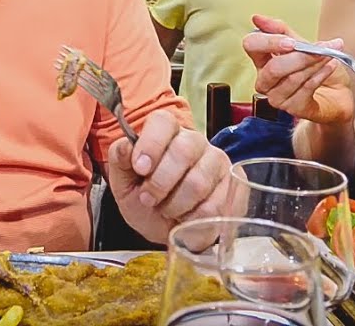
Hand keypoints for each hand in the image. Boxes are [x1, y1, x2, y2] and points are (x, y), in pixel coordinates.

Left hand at [107, 110, 230, 243]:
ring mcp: (217, 161)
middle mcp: (195, 142)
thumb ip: (120, 162)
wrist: (170, 232)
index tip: (140, 168)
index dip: (151, 143)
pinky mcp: (234, 184)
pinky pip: (215, 205)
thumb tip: (124, 146)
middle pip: (183, 150)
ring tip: (168, 210)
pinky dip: (194, 219)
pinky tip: (187, 218)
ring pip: (198, 181)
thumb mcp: (124, 185)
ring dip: (175, 204)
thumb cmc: (147, 203)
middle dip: (160, 182)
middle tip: (148, 199)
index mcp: (166, 133)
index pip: (163, 122)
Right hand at [242, 14, 354, 123]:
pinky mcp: (293, 108)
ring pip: (292, 78)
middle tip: (319, 49)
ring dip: (315, 64)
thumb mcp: (303, 44)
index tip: (290, 42)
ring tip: (328, 55)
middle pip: (273, 68)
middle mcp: (266, 80)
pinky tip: (329, 67)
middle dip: (301, 57)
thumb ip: (282, 31)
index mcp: (263, 60)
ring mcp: (278, 97)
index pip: (251, 46)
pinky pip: (305, 89)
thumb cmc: (320, 69)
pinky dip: (321, 75)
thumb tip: (258, 18)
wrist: (340, 92)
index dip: (269, 42)